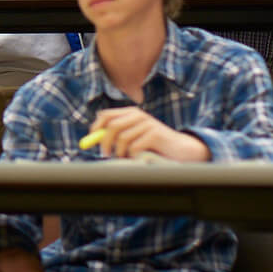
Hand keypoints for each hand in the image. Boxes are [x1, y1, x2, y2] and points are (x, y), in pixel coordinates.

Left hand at [86, 106, 209, 161]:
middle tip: (105, 154)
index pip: (105, 115)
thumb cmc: (154, 145)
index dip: (95, 128)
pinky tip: (139, 158)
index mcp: (130, 113)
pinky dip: (133, 156)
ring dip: (121, 152)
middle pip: (112, 126)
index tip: (91, 142)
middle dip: (105, 142)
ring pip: (122, 138)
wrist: (181, 149)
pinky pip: (135, 146)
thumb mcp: (133, 137)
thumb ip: (116, 135)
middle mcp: (138, 115)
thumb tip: (94, 140)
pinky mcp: (155, 134)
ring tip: (126, 158)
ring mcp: (147, 123)